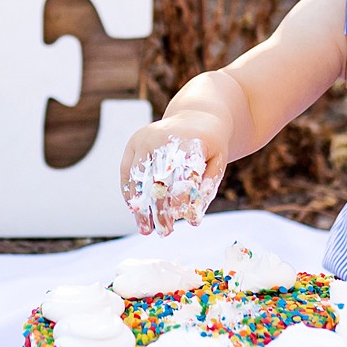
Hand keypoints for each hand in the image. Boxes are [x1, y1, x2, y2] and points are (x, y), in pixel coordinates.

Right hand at [119, 120, 226, 234]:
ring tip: (145, 229)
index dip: (180, 196)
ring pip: (139, 178)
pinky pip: (127, 171)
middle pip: (159, 180)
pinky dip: (130, 193)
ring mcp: (146, 139)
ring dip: (141, 207)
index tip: (179, 218)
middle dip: (160, 209)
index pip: (183, 174)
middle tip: (164, 233)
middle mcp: (165, 138)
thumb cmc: (209, 145)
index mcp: (190, 142)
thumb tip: (194, 218)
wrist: (197, 114)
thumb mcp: (218, 161)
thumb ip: (208, 186)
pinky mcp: (134, 141)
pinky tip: (135, 212)